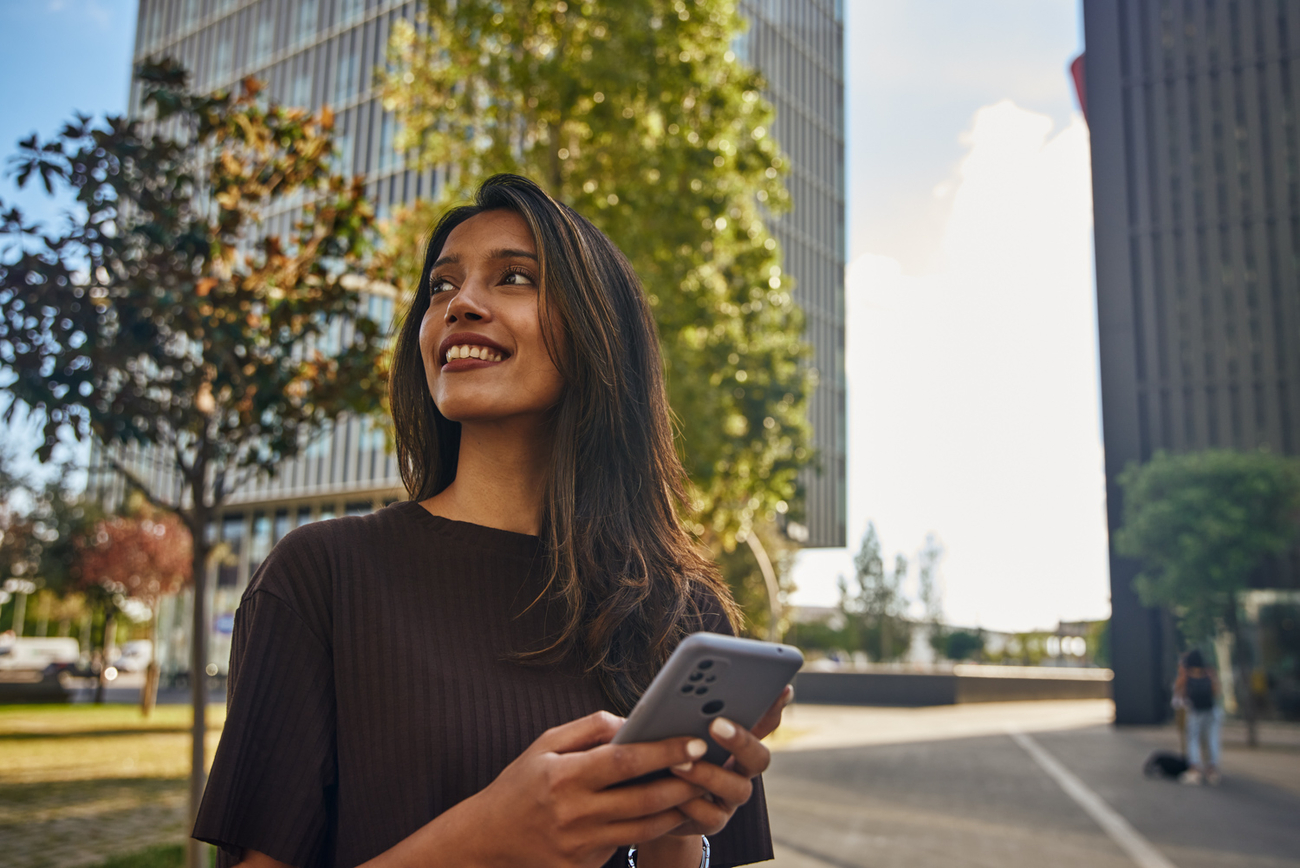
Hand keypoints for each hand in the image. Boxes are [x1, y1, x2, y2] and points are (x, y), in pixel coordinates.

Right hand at [425, 710, 709, 867]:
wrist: (489, 839)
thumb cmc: (521, 784)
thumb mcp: (546, 744)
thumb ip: (589, 728)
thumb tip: (631, 722)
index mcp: (564, 777)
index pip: (624, 761)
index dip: (663, 752)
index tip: (692, 742)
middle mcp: (575, 813)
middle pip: (644, 799)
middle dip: (684, 783)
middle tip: (710, 767)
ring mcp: (580, 845)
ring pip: (644, 827)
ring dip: (677, 809)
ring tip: (699, 789)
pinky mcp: (584, 866)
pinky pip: (627, 844)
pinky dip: (652, 828)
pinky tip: (669, 812)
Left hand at [663, 685, 792, 837]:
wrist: (650, 799)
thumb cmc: (665, 752)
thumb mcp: (676, 728)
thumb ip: (690, 711)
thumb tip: (689, 680)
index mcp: (739, 743)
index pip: (766, 722)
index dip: (775, 708)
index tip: (781, 688)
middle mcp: (742, 770)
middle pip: (760, 758)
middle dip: (741, 740)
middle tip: (716, 724)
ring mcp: (731, 799)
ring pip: (737, 788)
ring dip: (706, 774)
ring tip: (676, 762)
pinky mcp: (713, 822)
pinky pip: (710, 815)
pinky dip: (689, 802)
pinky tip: (670, 791)